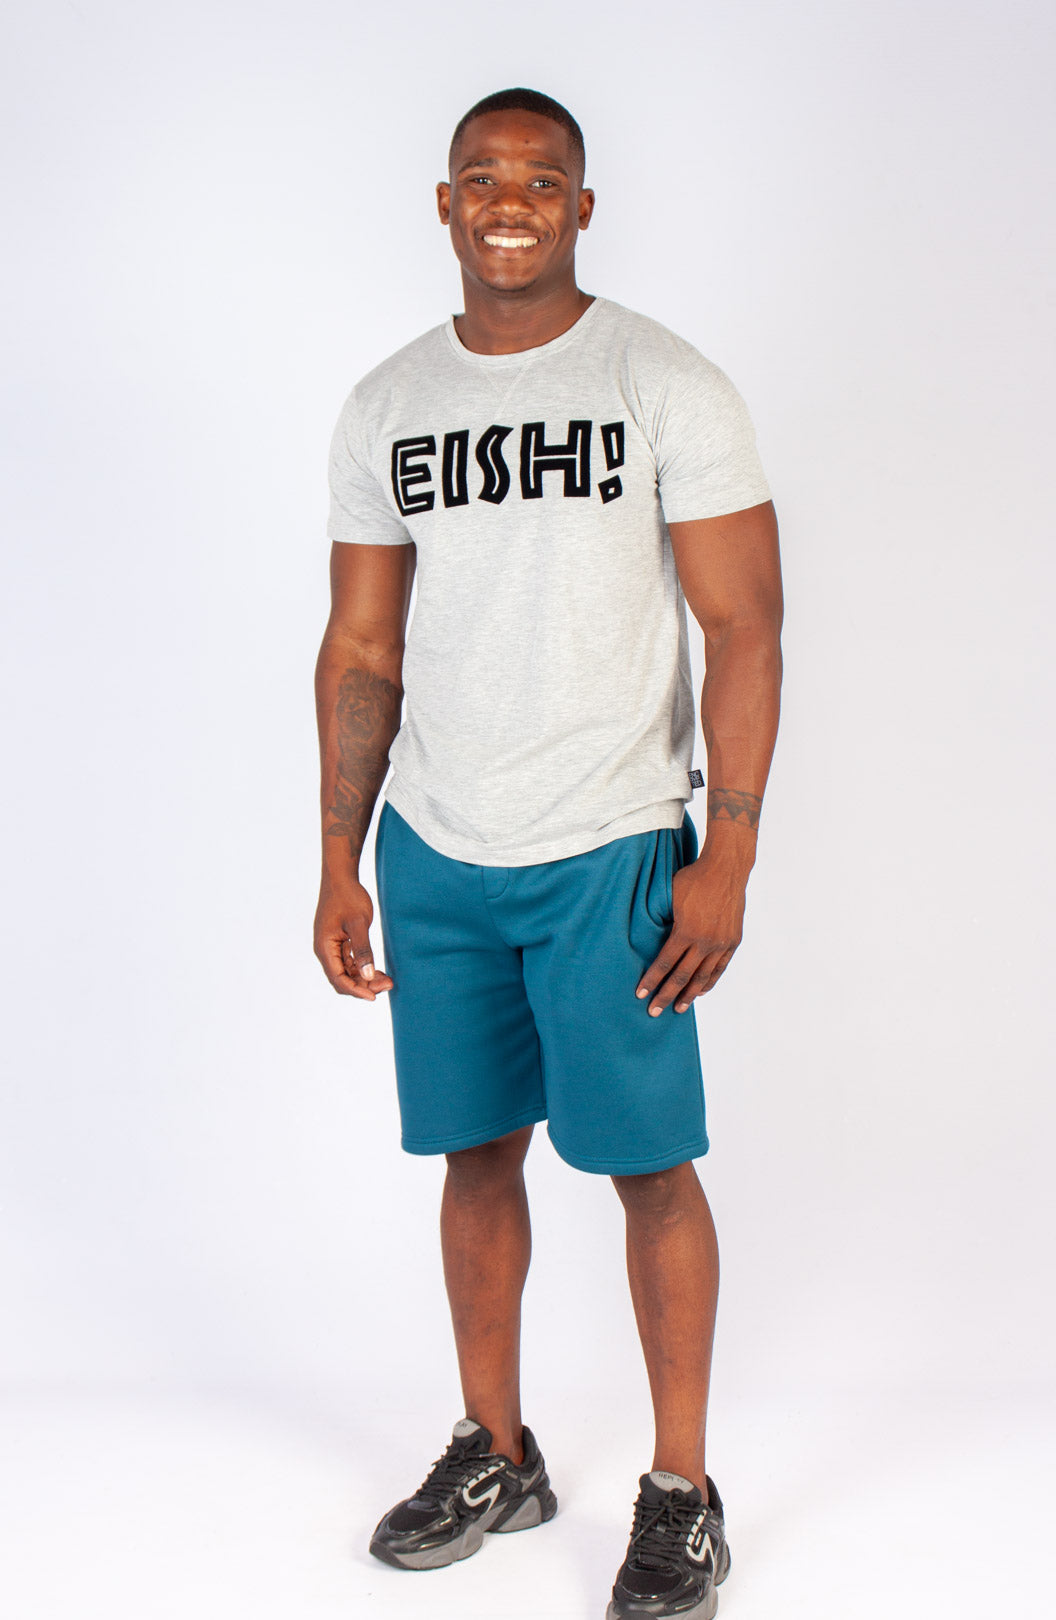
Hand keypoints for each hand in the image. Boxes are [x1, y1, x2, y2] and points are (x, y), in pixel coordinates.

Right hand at [314, 876, 393, 999]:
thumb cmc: (348, 897)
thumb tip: (367, 975)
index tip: (374, 996)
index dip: (356, 990)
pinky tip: (379, 970)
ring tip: (388, 980)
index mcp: (324, 947)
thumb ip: (363, 949)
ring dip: (365, 978)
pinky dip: (363, 968)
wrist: (341, 877)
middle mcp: (325, 950)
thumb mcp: (358, 923)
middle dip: (364, 985)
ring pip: (348, 972)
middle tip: (388, 985)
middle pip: (343, 978)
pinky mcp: (339, 942)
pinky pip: (350, 962)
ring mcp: (331, 947)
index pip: (338, 978)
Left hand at [635, 852, 747, 1015]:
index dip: (652, 980)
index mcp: (686, 931)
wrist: (726, 869)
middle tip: (653, 1012)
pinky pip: (719, 969)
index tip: (640, 994)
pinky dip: (708, 982)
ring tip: (678, 1009)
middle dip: (666, 996)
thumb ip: (663, 921)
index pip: (664, 963)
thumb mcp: (671, 897)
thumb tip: (648, 937)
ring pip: (702, 977)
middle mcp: (705, 942)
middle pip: (682, 977)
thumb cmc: (693, 879)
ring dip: (689, 995)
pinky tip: (700, 992)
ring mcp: (721, 944)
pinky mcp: (733, 942)